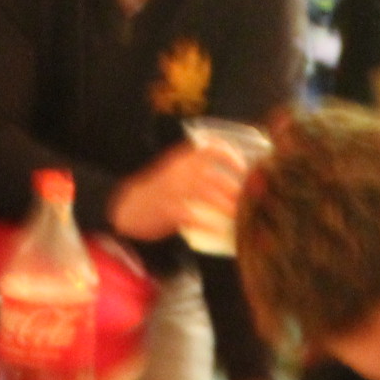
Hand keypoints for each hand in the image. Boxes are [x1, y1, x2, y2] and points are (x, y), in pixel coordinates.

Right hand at [108, 140, 246, 243]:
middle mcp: (179, 170)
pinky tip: (220, 231)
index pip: (212, 148)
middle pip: (216, 177)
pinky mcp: (167, 209)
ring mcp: (173, 189)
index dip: (232, 156)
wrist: (131, 207)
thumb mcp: (179, 172)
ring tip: (240, 219)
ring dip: (227, 208)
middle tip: (248, 204)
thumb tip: (239, 185)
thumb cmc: (162, 192)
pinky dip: (209, 224)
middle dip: (236, 192)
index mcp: (184, 158)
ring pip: (208, 196)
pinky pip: (193, 215)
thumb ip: (201, 172)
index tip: (244, 169)